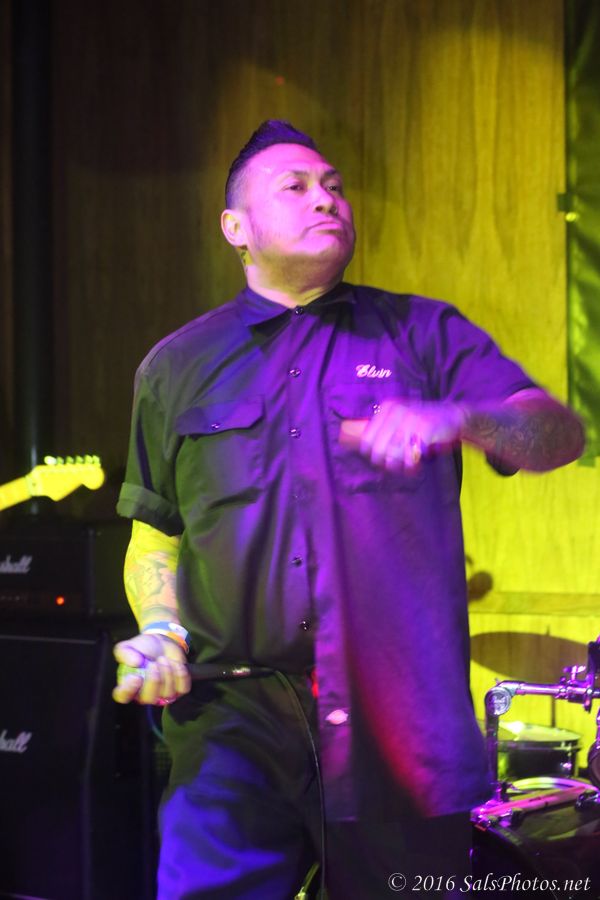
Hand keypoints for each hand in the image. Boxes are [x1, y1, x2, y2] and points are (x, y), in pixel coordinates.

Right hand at [112, 633, 190, 705]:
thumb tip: (134, 663)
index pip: (123, 696)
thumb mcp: (128, 646)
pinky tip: (176, 663)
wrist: (162, 642)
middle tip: (154, 664)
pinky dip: (181, 675)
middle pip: (148, 698)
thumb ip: (125, 653)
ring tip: (163, 659)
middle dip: (153, 681)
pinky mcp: (178, 689)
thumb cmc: (143, 648)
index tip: (136, 677)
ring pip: (167, 693)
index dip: (128, 690)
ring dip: (167, 673)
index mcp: (128, 685)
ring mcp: (162, 694)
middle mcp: (144, 694)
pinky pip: (182, 689)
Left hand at [340, 399, 464, 472]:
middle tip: (393, 467)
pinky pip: (411, 455)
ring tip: (405, 468)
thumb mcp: (402, 418)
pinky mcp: (425, 428)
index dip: (370, 455)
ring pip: (393, 454)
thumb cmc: (424, 422)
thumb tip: (362, 448)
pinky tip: (414, 467)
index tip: (380, 462)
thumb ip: (385, 429)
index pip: (366, 438)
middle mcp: (397, 411)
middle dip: (384, 463)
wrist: (453, 416)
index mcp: (388, 408)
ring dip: (399, 466)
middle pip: (378, 448)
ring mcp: (411, 418)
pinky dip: (411, 465)